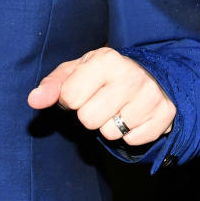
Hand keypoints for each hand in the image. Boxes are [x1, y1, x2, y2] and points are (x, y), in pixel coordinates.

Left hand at [28, 47, 175, 143]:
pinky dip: (129, 134)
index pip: (70, 98)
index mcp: (105, 59)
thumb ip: (52, 86)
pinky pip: (132, 140)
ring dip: (110, 126)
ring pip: (110, 133)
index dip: (72, 100)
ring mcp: (150, 95)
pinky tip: (134, 116)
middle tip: (102, 102)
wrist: (149, 76)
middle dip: (90, 115)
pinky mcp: (165, 114)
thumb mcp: (75, 72)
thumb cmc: (104, 75)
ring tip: (118, 108)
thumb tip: (34, 100)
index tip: (84, 92)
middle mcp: (130, 75)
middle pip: (89, 119)